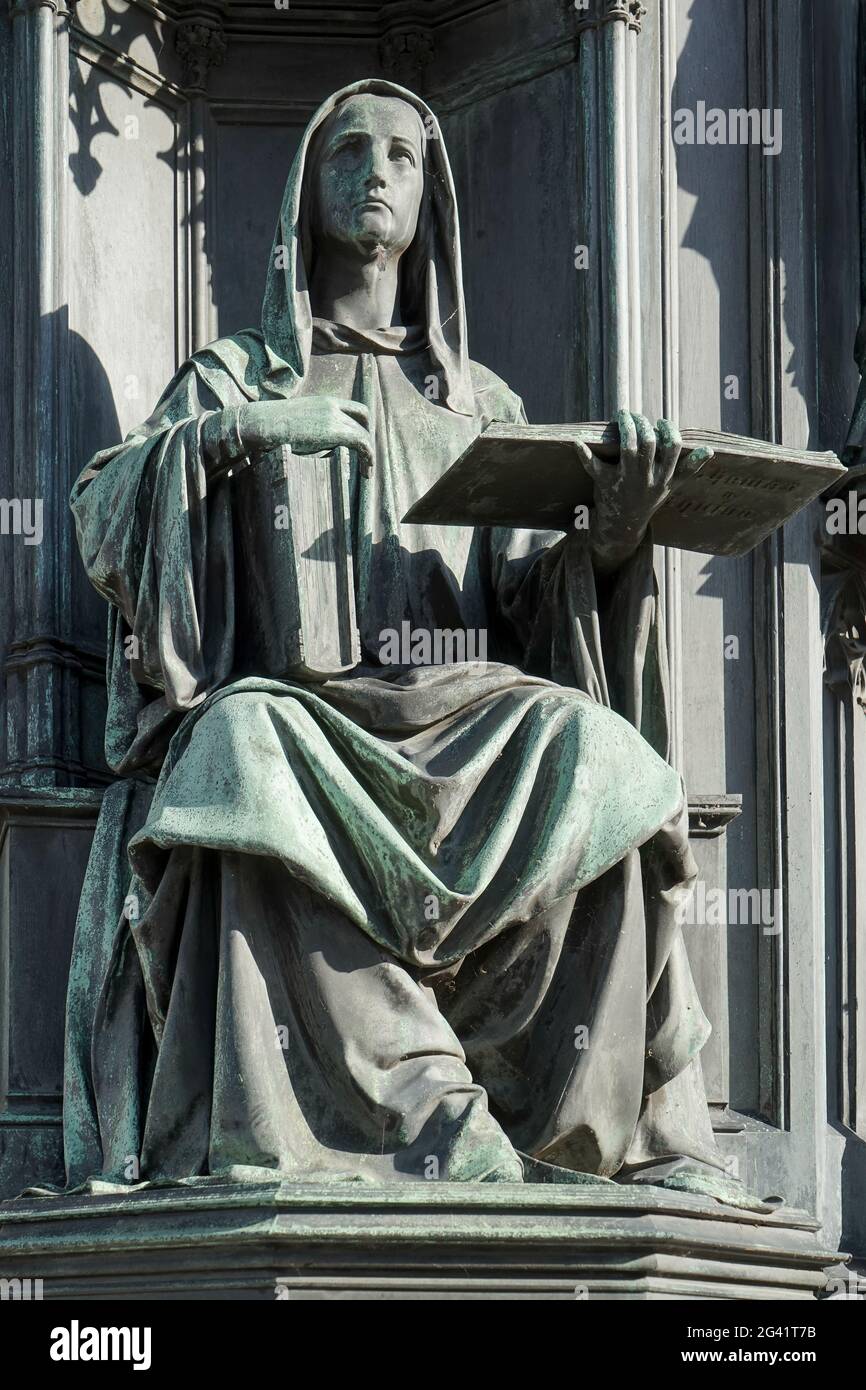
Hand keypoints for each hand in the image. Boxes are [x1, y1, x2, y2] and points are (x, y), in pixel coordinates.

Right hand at [238, 397, 373, 474]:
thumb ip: (314, 428)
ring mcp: (333, 416)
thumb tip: (317, 444)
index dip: (364, 427)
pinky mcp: (333, 430)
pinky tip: (365, 472)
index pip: (358, 409)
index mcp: (325, 401)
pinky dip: (368, 457)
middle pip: (363, 422)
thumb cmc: (272, 427)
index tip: (362, 445)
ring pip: (364, 435)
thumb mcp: (299, 422)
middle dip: (367, 442)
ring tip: (366, 472)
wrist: (261, 423)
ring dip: (369, 454)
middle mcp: (332, 406)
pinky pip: (362, 443)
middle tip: (365, 461)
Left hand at [579, 410, 711, 570]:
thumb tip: (710, 450)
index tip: (661, 422)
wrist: (623, 526)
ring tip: (624, 414)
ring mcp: (625, 482)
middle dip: (644, 424)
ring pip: (629, 449)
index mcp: (664, 478)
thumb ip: (690, 468)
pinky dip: (584, 455)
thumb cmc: (648, 499)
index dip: (668, 430)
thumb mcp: (671, 487)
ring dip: (626, 427)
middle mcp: (646, 479)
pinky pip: (594, 468)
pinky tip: (578, 442)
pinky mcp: (605, 484)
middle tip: (637, 416)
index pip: (673, 448)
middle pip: (649, 445)